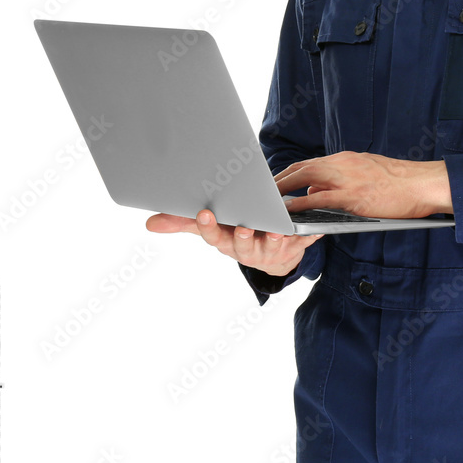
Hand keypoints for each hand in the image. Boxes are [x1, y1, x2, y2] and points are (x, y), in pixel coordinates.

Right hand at [145, 210, 323, 275]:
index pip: (214, 237)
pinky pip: (301, 242)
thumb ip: (184, 223)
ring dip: (275, 239)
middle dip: (243, 238)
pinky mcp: (294, 246)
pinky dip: (306, 236)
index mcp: (226, 242)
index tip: (205, 212)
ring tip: (278, 231)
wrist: (273, 251)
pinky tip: (311, 229)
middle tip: (244, 228)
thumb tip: (150, 223)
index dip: (208, 226)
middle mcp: (247, 250)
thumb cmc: (237, 233)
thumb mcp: (213, 228)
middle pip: (243, 247)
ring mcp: (271, 250)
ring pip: (272, 247)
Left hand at [274, 151, 452, 218]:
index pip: (309, 164)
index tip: (273, 182)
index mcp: (346, 159)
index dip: (288, 173)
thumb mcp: (367, 172)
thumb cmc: (399, 182)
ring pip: (305, 179)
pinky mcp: (354, 197)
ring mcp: (347, 180)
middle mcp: (342, 165)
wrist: (422, 184)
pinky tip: (289, 213)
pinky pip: (319, 199)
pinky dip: (300, 204)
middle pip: (300, 168)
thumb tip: (317, 187)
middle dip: (278, 180)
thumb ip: (342, 178)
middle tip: (261, 193)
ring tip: (267, 203)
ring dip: (283, 191)